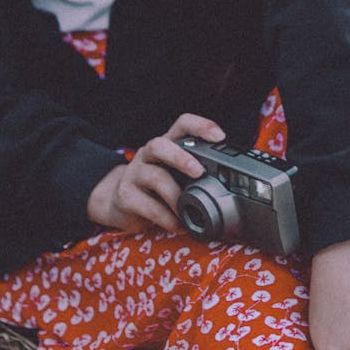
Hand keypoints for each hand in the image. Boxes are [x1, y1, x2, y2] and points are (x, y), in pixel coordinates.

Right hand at [86, 113, 225, 233]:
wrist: (119, 202)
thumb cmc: (157, 187)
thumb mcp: (176, 174)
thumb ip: (196, 175)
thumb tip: (230, 188)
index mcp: (166, 145)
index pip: (182, 124)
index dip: (201, 126)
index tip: (219, 137)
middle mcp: (148, 154)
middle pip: (160, 145)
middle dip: (181, 158)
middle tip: (198, 172)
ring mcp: (135, 173)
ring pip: (155, 176)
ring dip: (176, 196)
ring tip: (190, 210)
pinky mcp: (126, 195)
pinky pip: (148, 206)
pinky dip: (167, 218)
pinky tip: (178, 225)